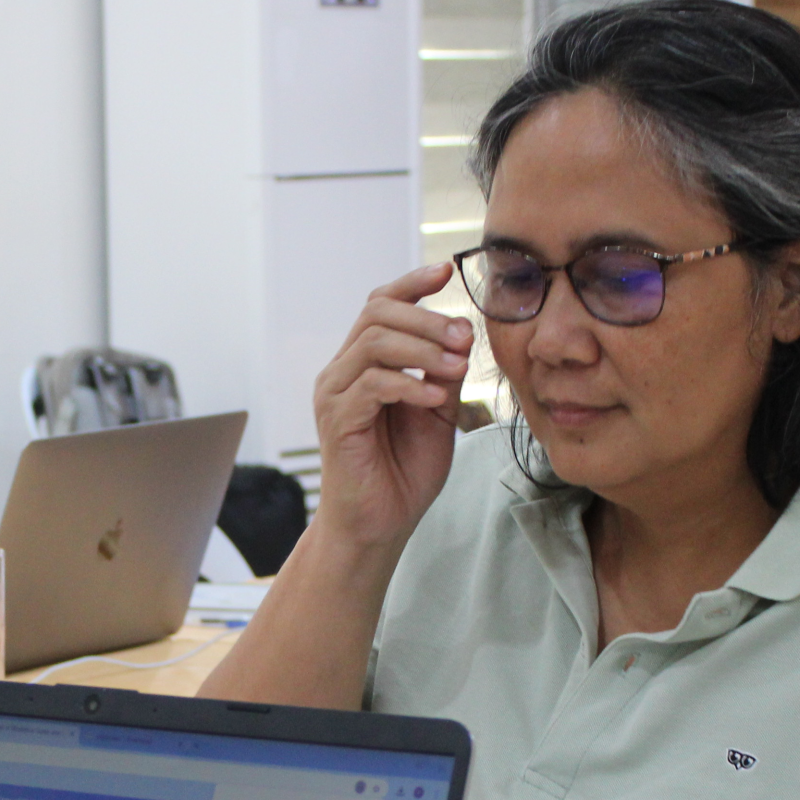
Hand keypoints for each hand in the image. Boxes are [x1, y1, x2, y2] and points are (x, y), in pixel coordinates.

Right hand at [312, 263, 471, 553]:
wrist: (379, 526)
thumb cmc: (402, 474)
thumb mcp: (437, 413)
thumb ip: (444, 373)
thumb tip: (463, 330)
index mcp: (363, 365)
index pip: (380, 305)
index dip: (411, 283)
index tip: (445, 272)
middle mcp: (342, 372)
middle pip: (376, 313)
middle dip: (426, 318)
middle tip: (464, 337)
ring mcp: (335, 395)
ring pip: (374, 342)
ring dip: (423, 349)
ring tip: (457, 367)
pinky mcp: (337, 421)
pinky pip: (373, 385)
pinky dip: (410, 385)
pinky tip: (436, 398)